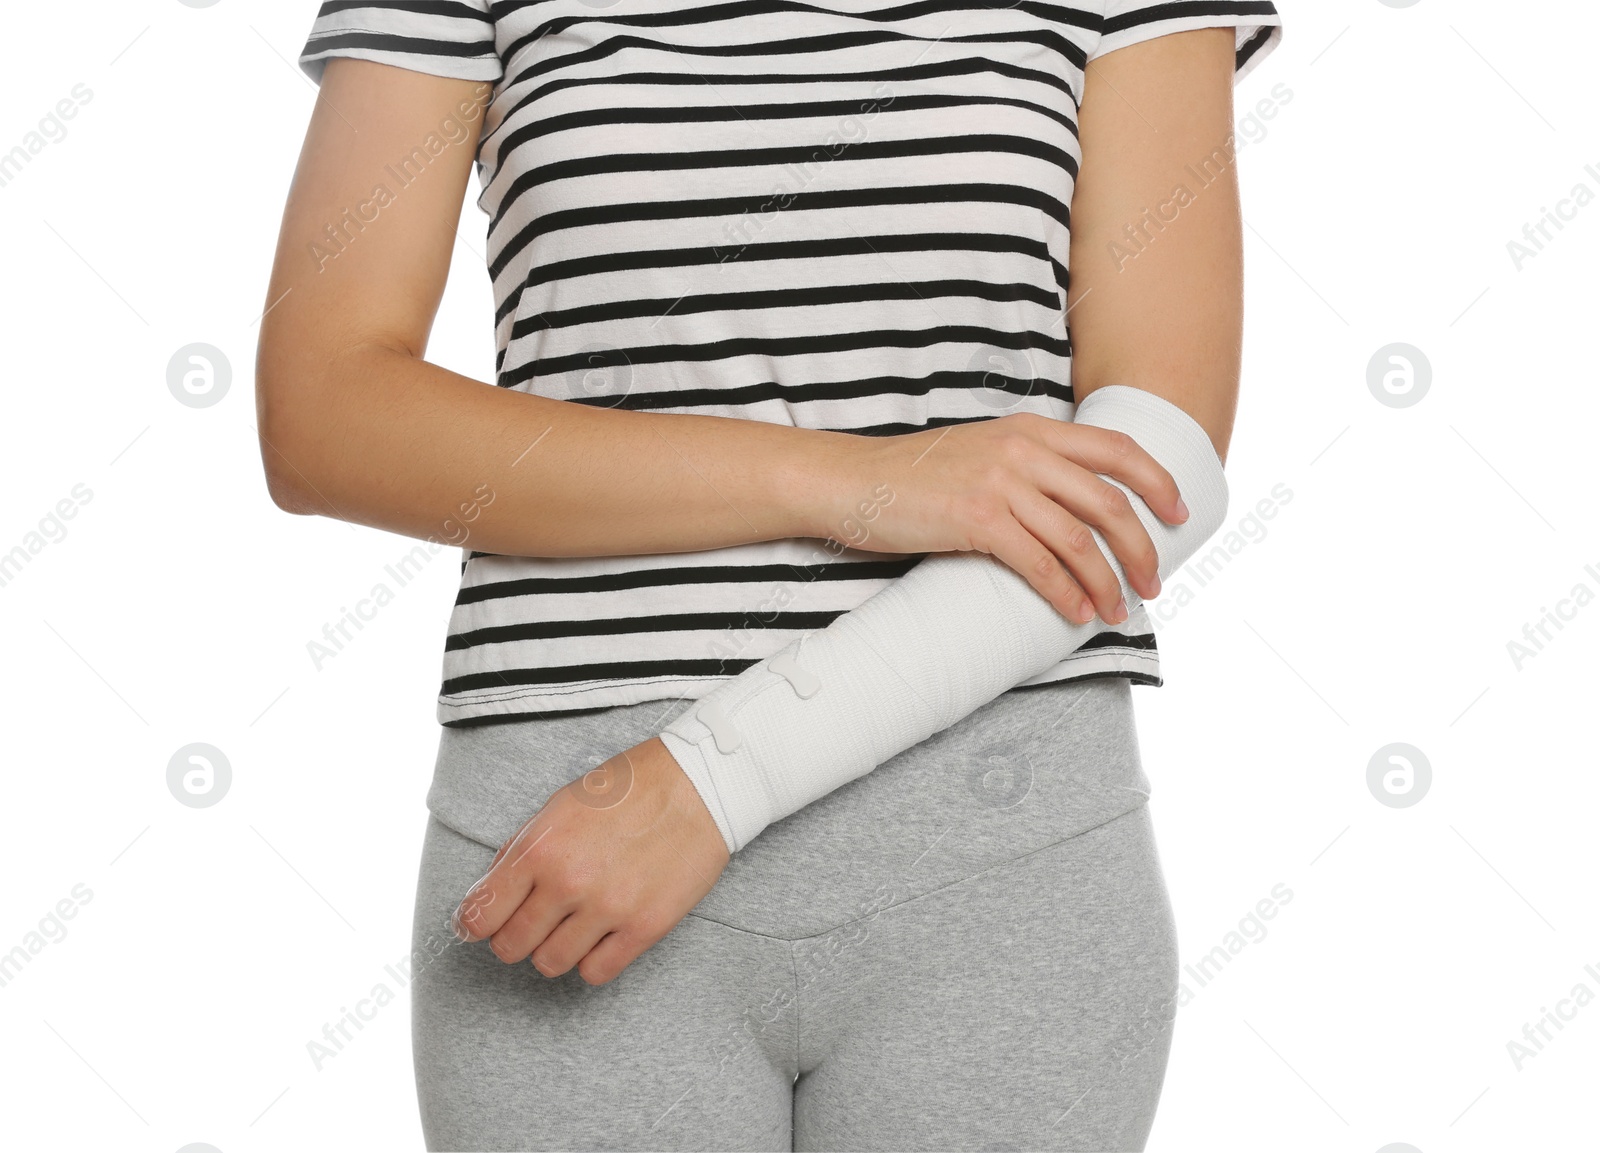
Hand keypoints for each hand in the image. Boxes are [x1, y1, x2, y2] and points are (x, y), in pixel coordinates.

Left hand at [450, 737, 728, 985]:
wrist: (699, 785)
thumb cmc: (629, 788)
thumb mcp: (560, 805)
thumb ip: (522, 850)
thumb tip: (490, 892)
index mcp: (540, 848)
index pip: (479, 914)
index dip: (473, 923)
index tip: (480, 924)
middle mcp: (568, 883)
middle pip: (509, 947)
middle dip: (512, 938)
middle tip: (529, 924)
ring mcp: (608, 909)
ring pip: (549, 965)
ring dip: (552, 950)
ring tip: (569, 928)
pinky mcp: (644, 928)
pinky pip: (596, 973)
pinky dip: (590, 961)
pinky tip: (599, 937)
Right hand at [826, 412, 1187, 626]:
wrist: (853, 481)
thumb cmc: (914, 477)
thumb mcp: (980, 452)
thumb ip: (1027, 466)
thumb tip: (1072, 508)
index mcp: (1030, 430)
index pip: (1116, 449)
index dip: (1157, 481)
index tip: (1179, 513)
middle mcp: (1022, 450)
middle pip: (1108, 501)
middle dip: (1141, 548)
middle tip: (1153, 582)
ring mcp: (1000, 482)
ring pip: (1079, 538)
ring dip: (1107, 581)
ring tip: (1118, 610)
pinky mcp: (976, 519)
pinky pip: (1040, 563)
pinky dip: (1065, 593)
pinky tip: (1075, 613)